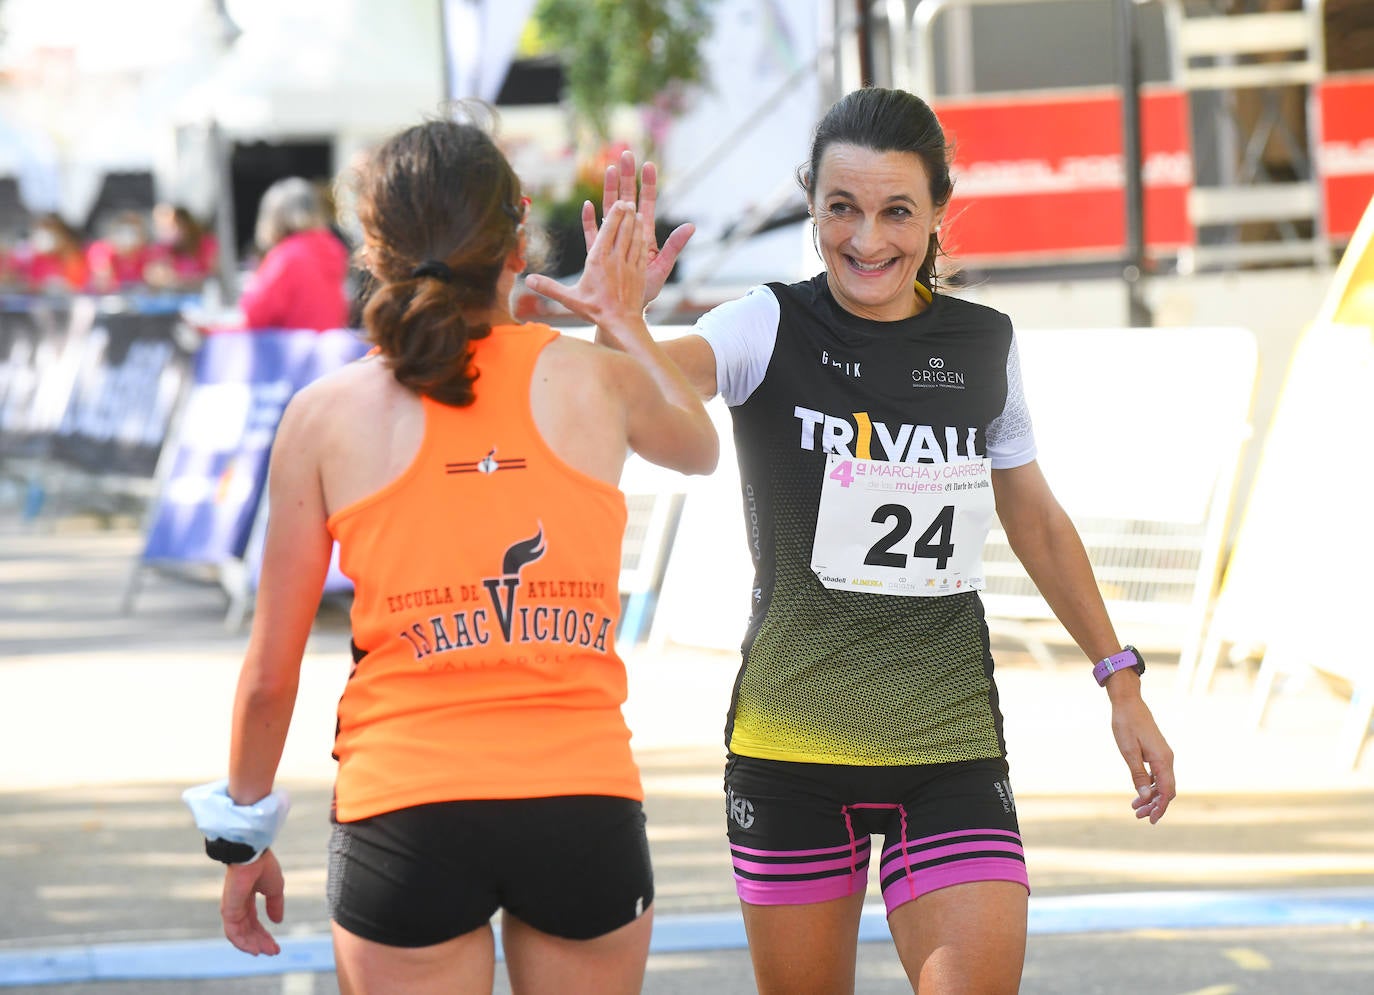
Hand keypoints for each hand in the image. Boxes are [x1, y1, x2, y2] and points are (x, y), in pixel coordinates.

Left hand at [220, 849, 284, 954]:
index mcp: (247, 897)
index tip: (276, 945)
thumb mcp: (275, 888)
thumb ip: (275, 905)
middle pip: (248, 930)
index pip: (254, 921)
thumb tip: (278, 921)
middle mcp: (238, 905)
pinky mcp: (228, 911)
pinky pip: (233, 932)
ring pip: (241, 934)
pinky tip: (254, 949)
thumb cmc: (263, 866)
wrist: (252, 856)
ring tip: (265, 952)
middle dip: (261, 941)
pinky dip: (243, 943)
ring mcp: (231, 909)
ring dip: (253, 945)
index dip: (265, 933)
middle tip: (273, 951)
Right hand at [525, 201, 647, 337]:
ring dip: (634, 224)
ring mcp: (629, 265)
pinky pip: (641, 251)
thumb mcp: (569, 299)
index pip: (607, 232)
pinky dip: (641, 239)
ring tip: (635, 211)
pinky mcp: (639, 273)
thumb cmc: (594, 310)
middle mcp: (615, 259)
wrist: (620, 322)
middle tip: (627, 200)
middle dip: (625, 214)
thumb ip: (549, 287)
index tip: (618, 203)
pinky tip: (642, 232)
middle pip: (622, 230)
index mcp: (598, 261)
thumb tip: (528, 280)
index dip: (614, 216)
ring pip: (634, 238)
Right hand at [582, 149, 694, 306]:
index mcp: (642, 236)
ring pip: (609, 211)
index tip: (649, 165)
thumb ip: (674, 247)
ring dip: (609, 190)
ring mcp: (611, 241)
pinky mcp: (598, 253)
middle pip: (626, 200)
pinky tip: (588, 206)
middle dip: (626, 177)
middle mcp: (627, 234)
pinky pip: (592, 234)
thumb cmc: (646, 291)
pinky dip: (590, 221)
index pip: (645, 205)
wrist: (626, 311)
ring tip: (608, 169)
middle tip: (625, 153)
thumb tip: (692, 226)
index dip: (647, 185)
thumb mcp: (663, 269)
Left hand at [1109, 691, 1175, 823]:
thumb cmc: (1126, 725)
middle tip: (1137, 815)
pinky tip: (1139, 791)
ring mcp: (1163, 755)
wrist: (1128, 703)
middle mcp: (1167, 759)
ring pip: (1162, 783)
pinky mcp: (1157, 753)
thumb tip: (1145, 796)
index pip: (1167, 791)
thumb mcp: (1128, 751)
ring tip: (1135, 807)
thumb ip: (1138, 774)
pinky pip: (1158, 774)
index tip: (1150, 820)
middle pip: (1166, 789)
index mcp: (1163, 760)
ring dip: (1151, 796)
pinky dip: (1150, 785)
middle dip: (1154, 805)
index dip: (1160, 807)